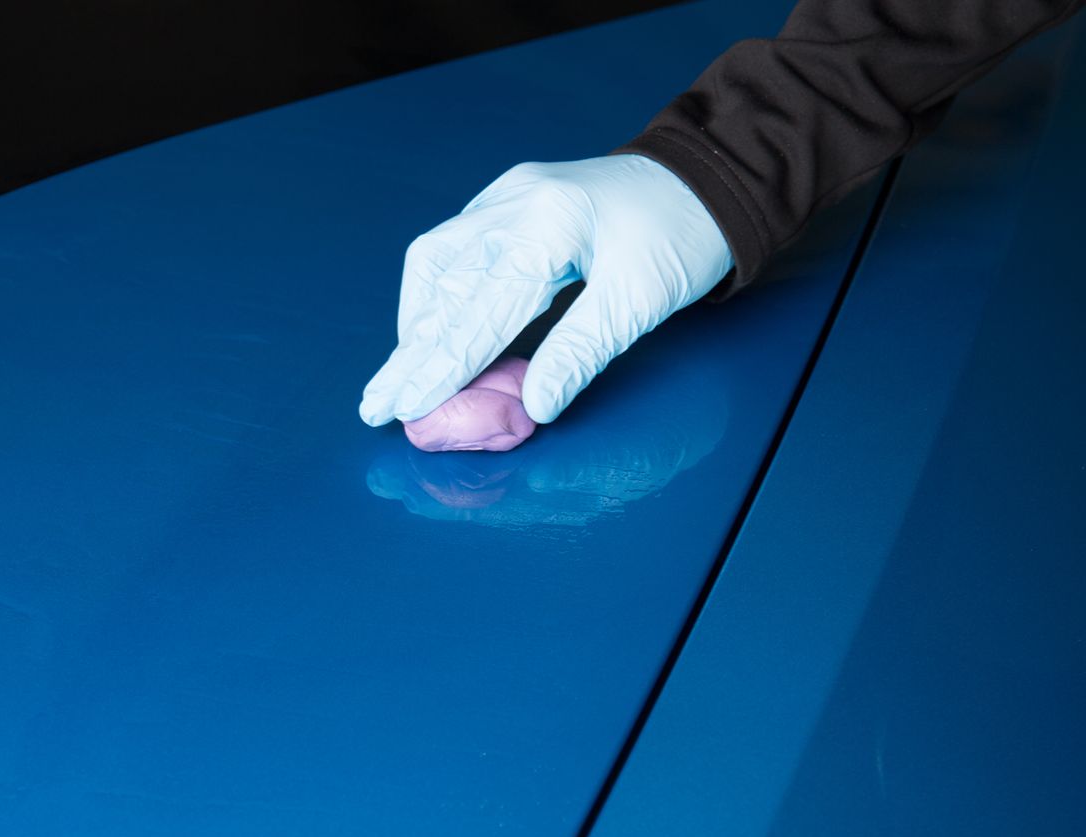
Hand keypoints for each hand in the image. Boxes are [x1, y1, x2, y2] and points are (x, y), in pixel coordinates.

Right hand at [359, 154, 733, 429]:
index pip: (478, 312)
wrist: (709, 177)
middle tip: (376, 404)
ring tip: (404, 373)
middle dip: (409, 352)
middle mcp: (514, 202)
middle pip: (443, 287)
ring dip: (419, 320)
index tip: (405, 410)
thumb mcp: (639, 302)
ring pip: (437, 261)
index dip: (440, 369)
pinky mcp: (512, 200)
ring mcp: (509, 196)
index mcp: (546, 224)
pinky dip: (440, 293)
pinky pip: (455, 247)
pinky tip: (434, 324)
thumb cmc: (682, 236)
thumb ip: (580, 353)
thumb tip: (532, 407)